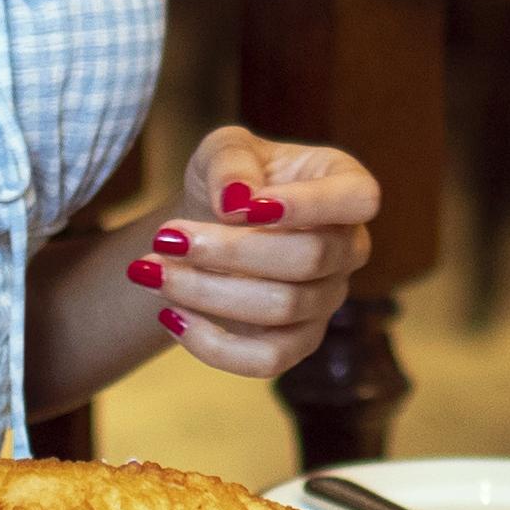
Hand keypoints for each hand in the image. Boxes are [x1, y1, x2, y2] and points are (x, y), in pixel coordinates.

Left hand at [127, 128, 377, 383]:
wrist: (207, 224)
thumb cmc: (229, 179)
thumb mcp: (222, 150)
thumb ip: (231, 162)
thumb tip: (236, 201)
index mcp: (346, 186)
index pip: (359, 199)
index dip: (310, 206)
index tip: (247, 207)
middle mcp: (348, 247)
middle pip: (311, 258)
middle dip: (231, 251)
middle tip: (166, 237)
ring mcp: (327, 299)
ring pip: (284, 309)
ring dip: (207, 292)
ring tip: (150, 270)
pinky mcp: (298, 342)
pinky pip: (268, 360)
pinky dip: (214, 344)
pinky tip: (171, 316)